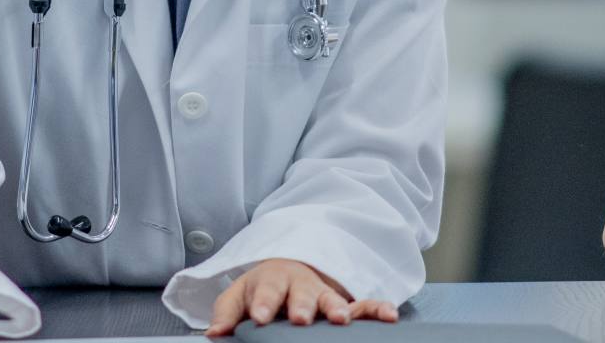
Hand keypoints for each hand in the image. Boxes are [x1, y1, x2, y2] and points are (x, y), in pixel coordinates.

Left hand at [206, 259, 398, 335]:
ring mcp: (325, 295)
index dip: (262, 304)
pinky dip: (377, 308)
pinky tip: (390, 315)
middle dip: (301, 306)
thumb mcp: (238, 298)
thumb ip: (227, 315)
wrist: (286, 271)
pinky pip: (365, 306)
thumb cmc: (259, 291)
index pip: (265, 291)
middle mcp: (300, 286)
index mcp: (271, 282)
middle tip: (300, 319)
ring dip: (338, 308)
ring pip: (332, 299)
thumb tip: (214, 333)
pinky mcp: (346, 305)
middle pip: (301, 294)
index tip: (259, 318)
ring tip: (341, 319)